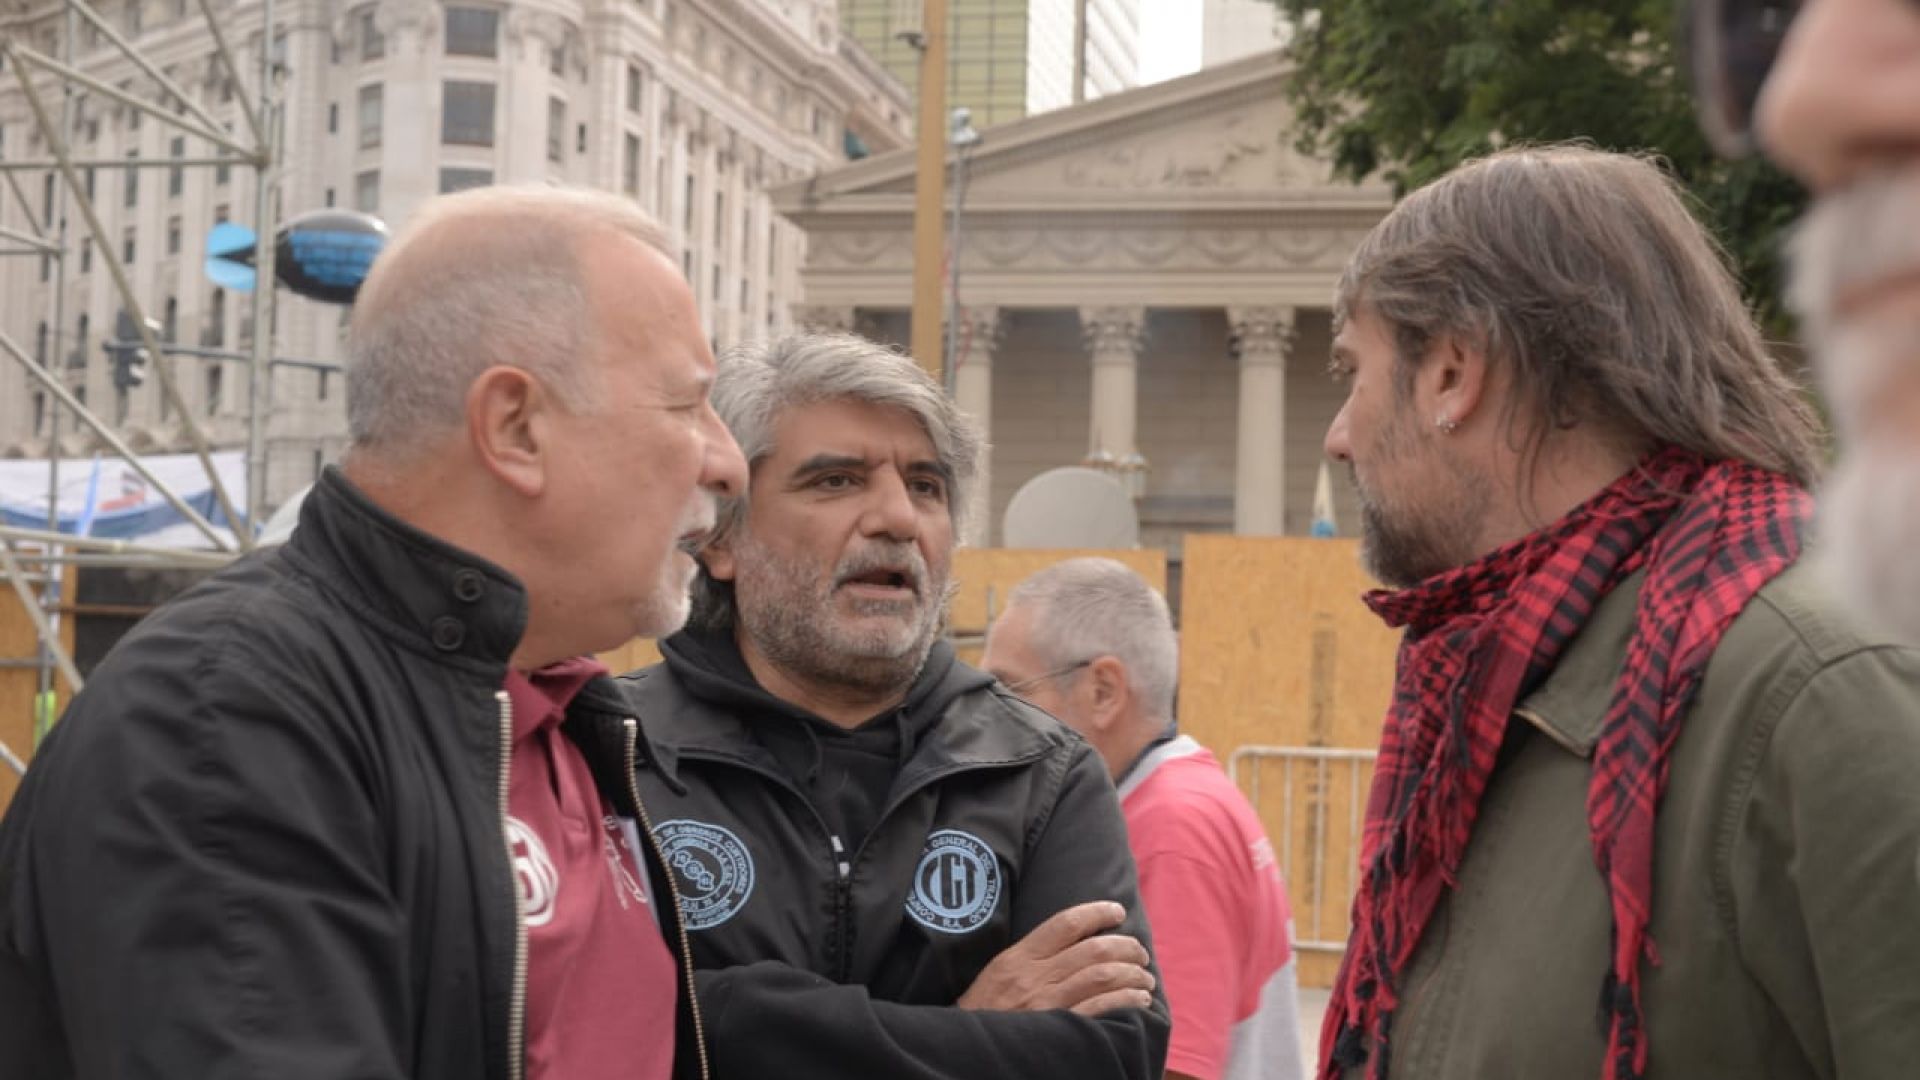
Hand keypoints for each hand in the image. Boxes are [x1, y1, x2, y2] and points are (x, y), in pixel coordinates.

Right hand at [956, 900, 1154, 1016]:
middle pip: (1093, 948)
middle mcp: (1034, 976)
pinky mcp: (1059, 1029)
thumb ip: (1028, 959)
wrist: (964, 1050)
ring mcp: (1047, 1003)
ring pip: (1102, 975)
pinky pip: (1101, 1007)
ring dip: (1133, 974)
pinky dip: (1127, 999)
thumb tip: (1070, 944)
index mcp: (1018, 958)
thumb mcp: (996, 976)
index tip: (1117, 911)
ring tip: (1145, 979)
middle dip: (1126, 947)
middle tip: (1141, 953)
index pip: (1065, 923)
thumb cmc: (982, 1014)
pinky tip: (1139, 1000)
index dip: (1097, 912)